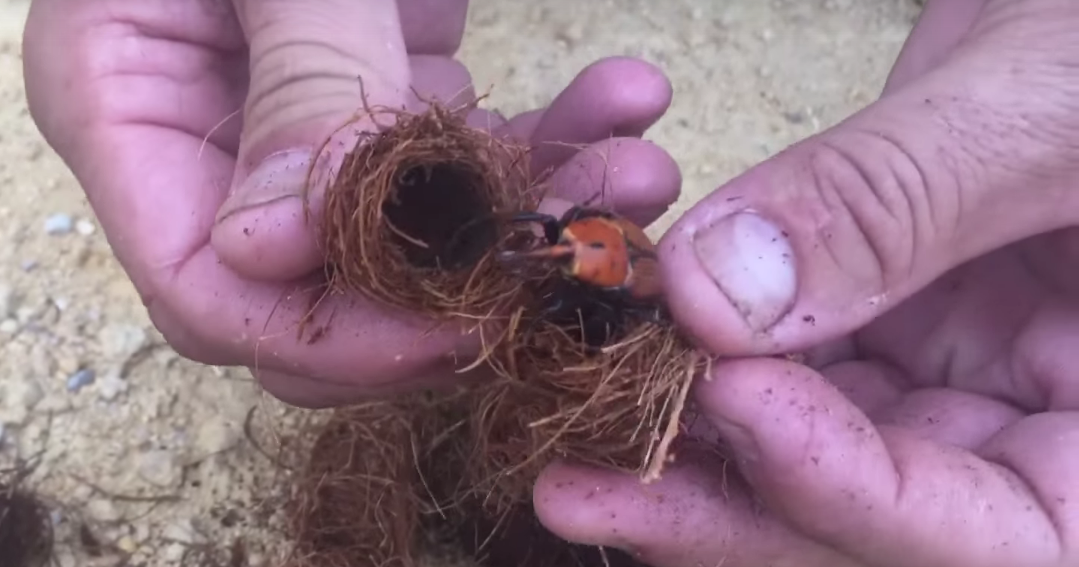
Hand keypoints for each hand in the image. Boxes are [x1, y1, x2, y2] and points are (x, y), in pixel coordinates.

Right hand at [22, 0, 680, 406]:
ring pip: (403, 234)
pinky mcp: (362, 78)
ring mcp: (281, 110)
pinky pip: (448, 151)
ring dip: (530, 209)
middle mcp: (193, 132)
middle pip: (308, 293)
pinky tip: (624, 103)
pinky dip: (537, 138)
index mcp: (117, 102)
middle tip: (572, 254)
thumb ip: (296, 74)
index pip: (201, 289)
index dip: (330, 331)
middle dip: (453, 284)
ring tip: (637, 170)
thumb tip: (276, 254)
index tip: (465, 319)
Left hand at [533, 1, 1078, 565]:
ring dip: (679, 425)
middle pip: (867, 518)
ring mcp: (955, 371)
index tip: (733, 402)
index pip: (998, 538)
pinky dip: (689, 335)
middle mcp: (1034, 424)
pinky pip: (772, 346)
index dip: (849, 493)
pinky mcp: (881, 308)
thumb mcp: (1052, 104)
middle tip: (576, 483)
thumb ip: (897, 204)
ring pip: (800, 441)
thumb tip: (712, 295)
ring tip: (563, 408)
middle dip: (722, 494)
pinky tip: (611, 320)